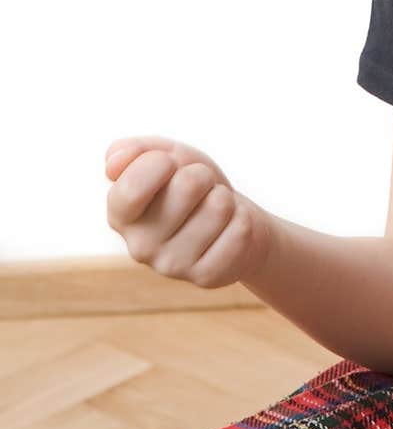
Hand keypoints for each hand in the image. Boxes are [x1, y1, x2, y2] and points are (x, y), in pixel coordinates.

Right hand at [105, 134, 269, 288]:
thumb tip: (114, 162)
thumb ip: (135, 151)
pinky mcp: (205, 277)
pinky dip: (242, 219)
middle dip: (202, 174)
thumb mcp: (166, 155)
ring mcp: (172, 266)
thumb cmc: (193, 183)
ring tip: (214, 209)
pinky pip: (240, 230)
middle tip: (200, 187)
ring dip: (224, 197)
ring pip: (218, 205)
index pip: (133, 186)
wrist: (231, 217)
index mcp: (120, 215)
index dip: (162, 162)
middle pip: (188, 184)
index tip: (170, 163)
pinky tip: (228, 229)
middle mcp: (139, 246)